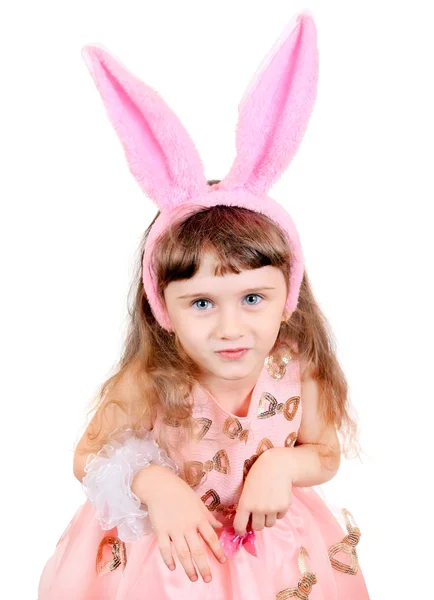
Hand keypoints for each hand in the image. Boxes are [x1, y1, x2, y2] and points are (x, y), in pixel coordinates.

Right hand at [132, 465, 226, 582]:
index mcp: (198, 518)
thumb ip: (208, 516)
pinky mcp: (160, 530)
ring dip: (188, 568)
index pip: (211, 537)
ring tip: (194, 578)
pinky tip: (173, 567)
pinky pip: (164, 548)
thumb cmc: (180, 492)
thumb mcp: (198, 502)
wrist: (159, 485)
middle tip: (208, 579)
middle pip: (197, 550)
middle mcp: (187, 526)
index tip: (223, 562)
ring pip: (182, 553)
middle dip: (204, 567)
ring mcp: (173, 529)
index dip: (217, 551)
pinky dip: (168, 559)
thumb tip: (219, 527)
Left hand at [233, 447, 293, 535]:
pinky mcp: (284, 507)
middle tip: (258, 513)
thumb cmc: (258, 474)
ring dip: (268, 518)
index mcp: (245, 503)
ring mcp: (272, 508)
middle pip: (257, 527)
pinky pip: (279, 517)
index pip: (239, 526)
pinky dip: (277, 512)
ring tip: (268, 503)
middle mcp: (258, 508)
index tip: (242, 530)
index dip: (240, 530)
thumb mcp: (247, 488)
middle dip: (257, 522)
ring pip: (269, 524)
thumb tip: (247, 523)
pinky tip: (276, 498)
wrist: (277, 465)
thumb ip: (246, 504)